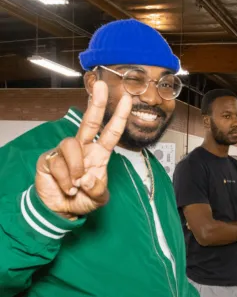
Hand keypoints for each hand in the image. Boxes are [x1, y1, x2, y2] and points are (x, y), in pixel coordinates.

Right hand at [35, 81, 131, 218]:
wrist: (60, 210)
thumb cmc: (83, 199)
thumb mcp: (98, 199)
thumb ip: (98, 190)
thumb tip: (88, 178)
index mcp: (99, 155)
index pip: (110, 133)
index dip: (119, 117)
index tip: (127, 100)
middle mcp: (83, 149)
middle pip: (90, 122)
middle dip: (97, 103)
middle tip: (102, 85)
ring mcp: (65, 152)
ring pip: (71, 145)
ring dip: (75, 168)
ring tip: (76, 186)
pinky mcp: (49, 159)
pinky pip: (57, 163)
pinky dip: (64, 180)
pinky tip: (66, 188)